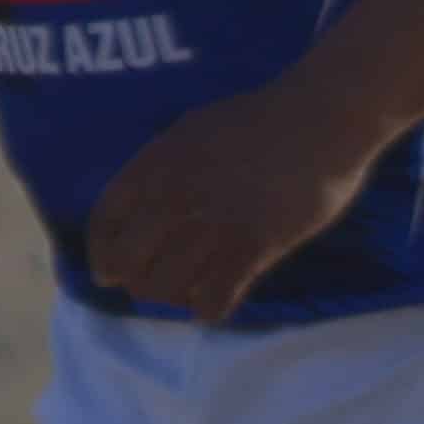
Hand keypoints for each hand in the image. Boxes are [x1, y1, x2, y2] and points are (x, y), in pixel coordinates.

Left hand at [82, 83, 378, 323]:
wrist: (320, 116)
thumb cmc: (260, 121)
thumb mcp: (192, 131)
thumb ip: (161, 166)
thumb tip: (140, 203)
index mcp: (155, 165)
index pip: (104, 224)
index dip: (103, 254)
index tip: (110, 271)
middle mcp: (173, 197)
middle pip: (128, 265)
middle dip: (137, 280)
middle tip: (159, 283)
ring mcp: (211, 224)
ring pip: (163, 290)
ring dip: (174, 296)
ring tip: (193, 287)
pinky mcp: (251, 248)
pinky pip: (211, 303)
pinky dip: (210, 307)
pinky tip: (220, 295)